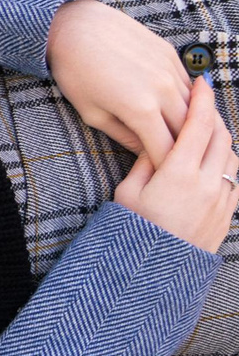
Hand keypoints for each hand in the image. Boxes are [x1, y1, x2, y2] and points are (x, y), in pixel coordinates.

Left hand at [48, 0, 192, 170]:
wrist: (75, 26)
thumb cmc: (75, 72)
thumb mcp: (92, 113)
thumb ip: (123, 135)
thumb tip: (145, 151)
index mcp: (141, 110)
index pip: (166, 150)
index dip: (167, 168)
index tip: (168, 183)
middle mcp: (163, 89)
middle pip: (188, 130)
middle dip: (187, 150)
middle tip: (186, 167)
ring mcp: (170, 69)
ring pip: (193, 107)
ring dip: (192, 126)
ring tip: (192, 144)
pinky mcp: (171, 53)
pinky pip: (188, 85)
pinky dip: (189, 102)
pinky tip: (185, 113)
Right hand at [114, 76, 238, 250]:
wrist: (153, 273)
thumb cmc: (132, 232)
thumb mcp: (127, 194)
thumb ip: (145, 164)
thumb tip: (156, 145)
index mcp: (179, 174)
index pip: (199, 125)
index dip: (202, 100)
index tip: (200, 82)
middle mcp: (208, 183)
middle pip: (222, 135)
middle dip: (214, 115)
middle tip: (202, 103)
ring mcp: (222, 199)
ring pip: (232, 155)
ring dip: (221, 140)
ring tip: (205, 133)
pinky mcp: (228, 213)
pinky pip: (234, 178)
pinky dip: (224, 163)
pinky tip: (211, 163)